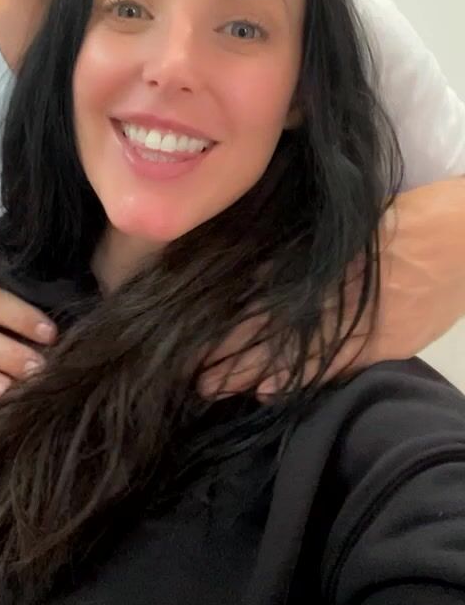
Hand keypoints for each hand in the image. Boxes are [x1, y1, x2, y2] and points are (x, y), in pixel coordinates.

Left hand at [199, 178, 464, 398]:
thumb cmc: (413, 213)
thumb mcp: (355, 218)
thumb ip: (306, 241)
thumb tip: (257, 261)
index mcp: (329, 266)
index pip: (265, 299)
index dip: (229, 321)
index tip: (193, 334)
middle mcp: (341, 301)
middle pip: (274, 332)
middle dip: (231, 353)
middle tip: (191, 372)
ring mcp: (367, 328)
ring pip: (300, 354)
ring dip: (256, 370)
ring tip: (215, 386)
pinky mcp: (389, 343)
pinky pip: (339, 366)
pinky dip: (302, 379)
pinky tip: (270, 391)